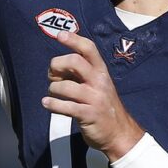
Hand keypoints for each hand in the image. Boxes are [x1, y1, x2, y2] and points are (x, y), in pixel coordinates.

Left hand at [43, 30, 144, 161]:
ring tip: (52, 94)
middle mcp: (99, 82)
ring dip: (53, 89)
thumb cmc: (102, 105)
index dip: (74, 39)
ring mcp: (94, 99)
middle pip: (75, 61)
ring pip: (66, 87)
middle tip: (52, 74)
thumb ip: (80, 74)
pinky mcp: (89, 115)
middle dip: (57, 65)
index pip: (89, 49)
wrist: (119, 133)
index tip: (60, 35)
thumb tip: (55, 66)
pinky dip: (52, 104)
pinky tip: (47, 103)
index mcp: (101, 71)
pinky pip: (66, 107)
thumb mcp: (97, 85)